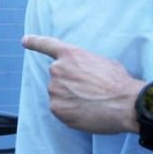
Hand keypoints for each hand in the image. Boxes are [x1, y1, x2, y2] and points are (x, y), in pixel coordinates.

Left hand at [22, 34, 141, 134]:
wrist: (127, 104)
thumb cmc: (120, 83)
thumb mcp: (103, 63)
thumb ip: (84, 65)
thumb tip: (82, 74)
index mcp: (70, 54)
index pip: (47, 45)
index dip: (35, 42)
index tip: (25, 41)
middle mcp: (57, 69)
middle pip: (58, 78)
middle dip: (70, 84)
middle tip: (90, 91)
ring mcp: (55, 90)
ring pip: (59, 95)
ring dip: (70, 99)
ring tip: (92, 102)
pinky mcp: (56, 108)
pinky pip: (61, 110)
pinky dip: (71, 112)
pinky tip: (88, 112)